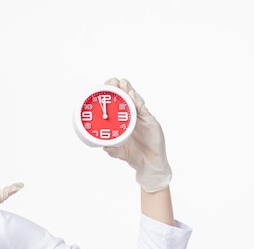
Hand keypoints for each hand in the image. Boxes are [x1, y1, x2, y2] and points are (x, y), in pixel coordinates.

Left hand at [103, 78, 171, 192]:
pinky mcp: (150, 121)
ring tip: (122, 83)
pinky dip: (138, 102)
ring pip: (135, 101)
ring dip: (128, 91)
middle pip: (126, 99)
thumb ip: (112, 149)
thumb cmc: (134, 155)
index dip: (111, 96)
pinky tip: (132, 95)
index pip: (117, 106)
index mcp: (124, 122)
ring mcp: (142, 118)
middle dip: (119, 88)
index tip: (103, 87)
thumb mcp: (119, 152)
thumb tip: (104, 146)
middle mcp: (133, 117)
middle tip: (111, 80)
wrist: (149, 164)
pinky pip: (143, 109)